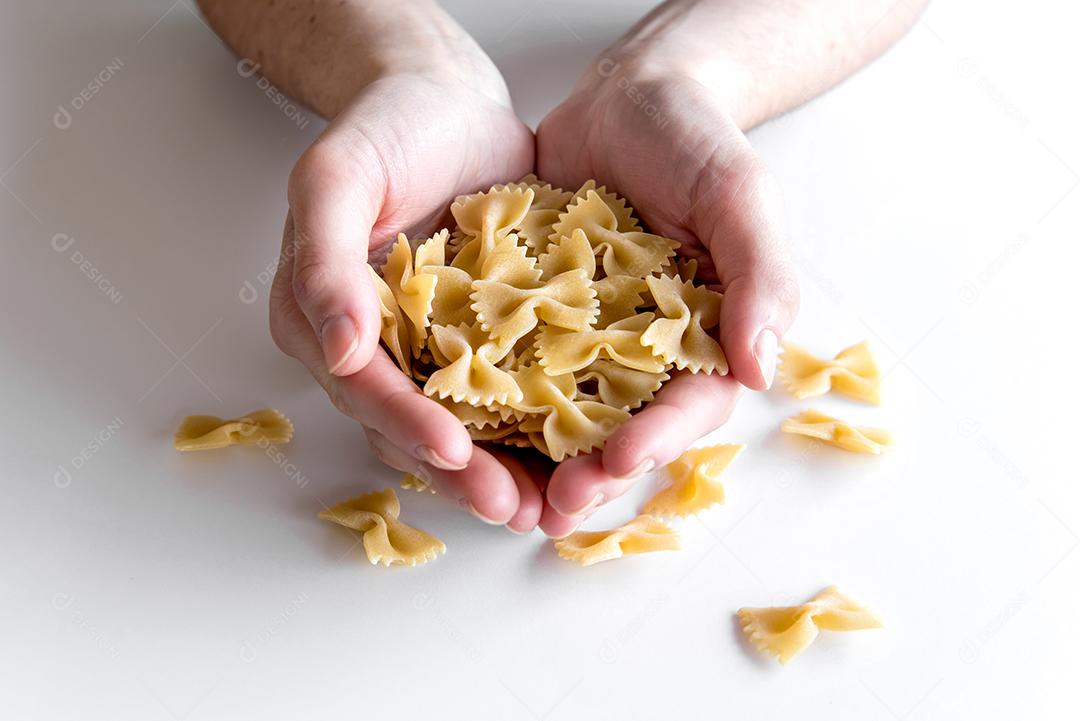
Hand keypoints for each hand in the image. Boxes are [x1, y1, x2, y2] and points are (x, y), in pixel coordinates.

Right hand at [270, 60, 545, 530]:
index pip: (364, 387)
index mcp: (327, 319)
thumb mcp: (338, 176)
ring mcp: (434, 348)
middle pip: (413, 424)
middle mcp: (377, 347)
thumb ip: (324, 259)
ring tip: (547, 509)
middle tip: (510, 509)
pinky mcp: (487, 338)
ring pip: (464, 423)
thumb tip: (335, 349)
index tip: (453, 448)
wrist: (447, 101)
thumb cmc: (386, 128)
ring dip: (504, 470)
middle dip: (462, 471)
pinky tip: (576, 456)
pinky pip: (511, 392)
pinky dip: (539, 429)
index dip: (405, 422)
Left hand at [532, 61, 799, 536]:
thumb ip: (759, 277)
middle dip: (589, 471)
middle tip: (552, 507)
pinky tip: (456, 425)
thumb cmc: (695, 139)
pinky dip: (489, 398)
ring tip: (501, 495)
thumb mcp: (737, 195)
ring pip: (562, 413)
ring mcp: (586, 336)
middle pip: (621, 427)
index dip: (658, 438)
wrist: (627, 96)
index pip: (689, 404)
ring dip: (535, 459)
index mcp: (704, 334)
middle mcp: (644, 348)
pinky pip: (511, 365)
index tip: (620, 459)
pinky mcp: (534, 316)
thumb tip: (762, 369)